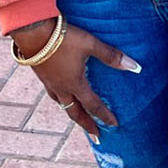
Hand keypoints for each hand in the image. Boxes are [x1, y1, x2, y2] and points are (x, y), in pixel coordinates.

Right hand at [11, 19, 139, 138]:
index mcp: (75, 84)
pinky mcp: (40, 74)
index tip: (114, 125)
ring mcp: (48, 82)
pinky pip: (52, 93)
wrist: (32, 32)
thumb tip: (135, 67)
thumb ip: (110, 56)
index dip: (105, 116)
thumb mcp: (90, 44)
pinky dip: (59, 98)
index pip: (93, 105)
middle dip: (87, 124)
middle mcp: (61, 88)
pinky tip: (58, 92)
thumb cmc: (62, 38)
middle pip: (75, 112)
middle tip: (96, 136)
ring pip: (62, 104)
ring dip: (71, 112)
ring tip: (76, 115)